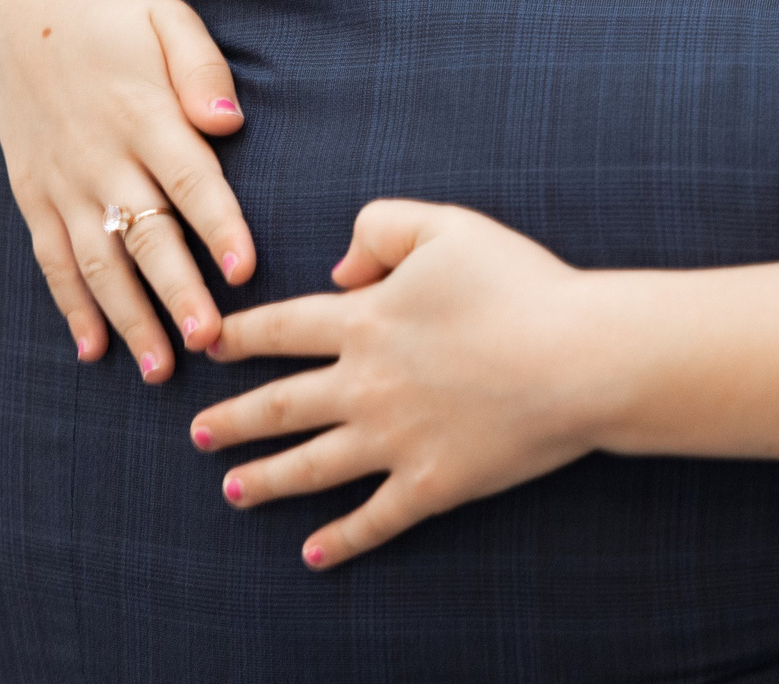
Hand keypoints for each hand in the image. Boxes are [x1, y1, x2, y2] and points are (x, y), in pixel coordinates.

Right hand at [0, 0, 255, 378]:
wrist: (18, 3)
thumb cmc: (111, 13)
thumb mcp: (166, 18)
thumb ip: (201, 68)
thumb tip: (227, 123)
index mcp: (143, 113)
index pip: (189, 181)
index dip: (218, 228)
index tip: (244, 272)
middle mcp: (100, 156)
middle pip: (145, 234)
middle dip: (177, 292)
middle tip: (209, 341)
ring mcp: (62, 180)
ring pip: (97, 261)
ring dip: (129, 317)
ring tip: (160, 367)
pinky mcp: (33, 192)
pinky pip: (51, 258)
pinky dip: (70, 305)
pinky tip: (93, 348)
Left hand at [192, 201, 611, 569]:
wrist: (580, 356)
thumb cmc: (521, 283)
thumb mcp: (446, 224)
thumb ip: (379, 226)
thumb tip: (338, 268)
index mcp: (364, 320)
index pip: (279, 329)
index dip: (236, 337)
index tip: (207, 347)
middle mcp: (364, 385)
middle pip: (278, 407)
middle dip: (231, 421)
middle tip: (199, 433)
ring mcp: (394, 441)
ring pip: (309, 467)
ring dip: (265, 481)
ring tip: (232, 491)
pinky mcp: (431, 485)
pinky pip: (373, 519)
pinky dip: (340, 540)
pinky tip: (313, 554)